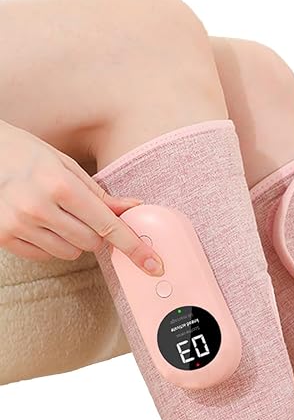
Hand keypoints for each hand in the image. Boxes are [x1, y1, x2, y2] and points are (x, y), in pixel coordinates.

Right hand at [0, 121, 163, 274]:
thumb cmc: (25, 155)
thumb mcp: (65, 165)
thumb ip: (100, 194)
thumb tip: (133, 208)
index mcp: (60, 185)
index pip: (108, 226)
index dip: (134, 247)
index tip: (152, 264)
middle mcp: (38, 207)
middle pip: (92, 243)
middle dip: (95, 233)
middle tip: (80, 213)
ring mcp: (17, 224)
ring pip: (70, 253)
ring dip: (73, 240)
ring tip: (54, 214)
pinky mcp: (2, 237)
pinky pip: (46, 256)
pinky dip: (50, 244)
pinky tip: (38, 222)